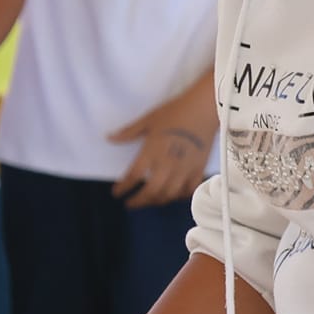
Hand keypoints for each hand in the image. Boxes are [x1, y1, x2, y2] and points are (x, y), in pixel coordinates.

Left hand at [109, 86, 214, 208]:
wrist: (203, 109)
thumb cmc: (175, 111)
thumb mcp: (148, 119)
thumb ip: (129, 132)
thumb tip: (110, 138)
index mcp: (152, 151)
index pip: (133, 176)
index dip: (123, 187)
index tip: (116, 192)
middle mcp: (167, 164)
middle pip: (150, 191)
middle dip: (138, 201)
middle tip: (130, 204)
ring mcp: (184, 169)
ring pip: (169, 194)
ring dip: (156, 201)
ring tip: (149, 200)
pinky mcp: (198, 169)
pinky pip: (188, 190)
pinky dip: (179, 196)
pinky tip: (173, 196)